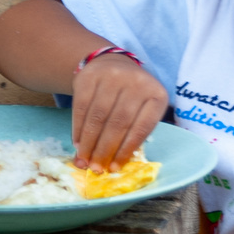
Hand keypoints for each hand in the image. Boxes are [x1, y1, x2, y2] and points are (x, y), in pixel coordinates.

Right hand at [70, 54, 169, 170]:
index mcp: (156, 95)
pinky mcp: (90, 77)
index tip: (114, 168)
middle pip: (118, 123)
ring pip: (97, 117)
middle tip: (95, 169)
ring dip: (89, 143)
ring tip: (84, 160)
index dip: (125, 150)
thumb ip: (134, 131)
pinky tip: (77, 143)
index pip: (141, 128)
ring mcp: (112, 77)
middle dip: (104, 150)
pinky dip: (78, 129)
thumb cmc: (131, 95)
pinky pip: (81, 108)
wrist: (112, 64)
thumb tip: (114, 164)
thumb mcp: (142, 108)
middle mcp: (136, 83)